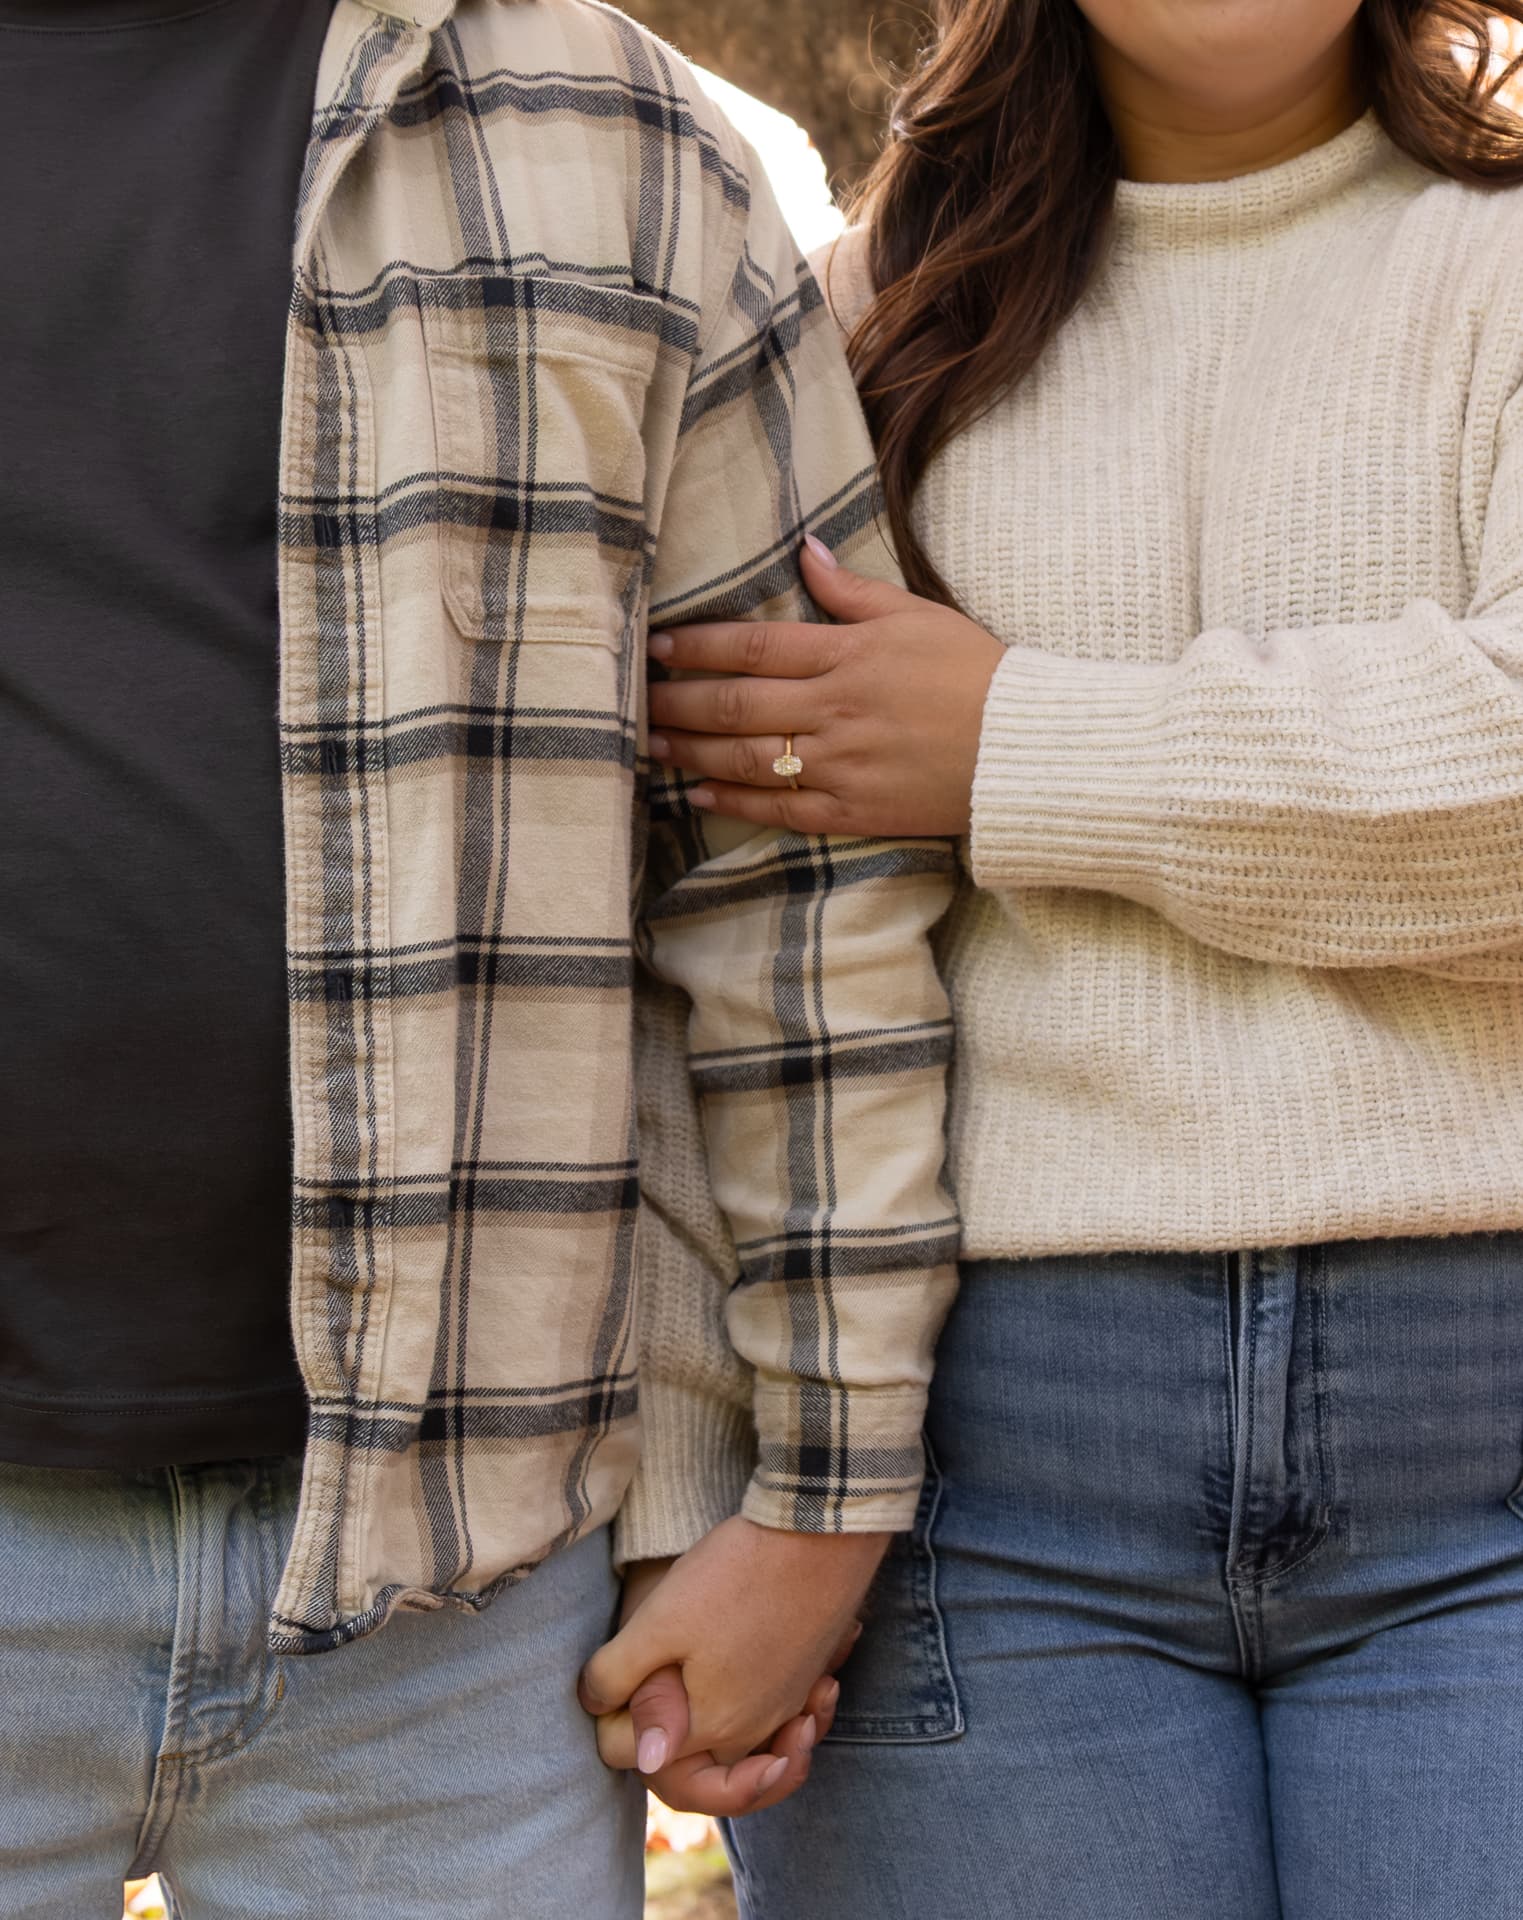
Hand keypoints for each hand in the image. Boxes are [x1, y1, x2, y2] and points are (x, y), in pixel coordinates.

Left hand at [579, 1517, 886, 1804]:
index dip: (609, 1720)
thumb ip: (620, 1674)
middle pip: (694, 1764)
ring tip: (681, 1687)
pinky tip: (728, 1666)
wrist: (820, 1538)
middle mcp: (753, 1731)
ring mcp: (787, 1706)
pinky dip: (753, 1711)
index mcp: (710, 1727)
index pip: (636, 1757)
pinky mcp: (808, 1677)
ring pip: (738, 1745)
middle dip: (661, 1740)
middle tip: (636, 1697)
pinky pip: (775, 1719)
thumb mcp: (659, 1619)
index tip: (608, 1679)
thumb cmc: (735, 1575)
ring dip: (709, 1730)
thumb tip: (596, 1709)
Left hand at [647, 536, 1004, 837]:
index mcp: (848, 655)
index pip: (754, 647)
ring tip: (651, 742)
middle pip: (737, 704)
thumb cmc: (975, 674)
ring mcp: (840, 765)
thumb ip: (852, 590)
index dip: (698, 647)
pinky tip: (698, 793)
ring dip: (692, 749)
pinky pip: (780, 808)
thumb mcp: (918, 615)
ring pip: (747, 757)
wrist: (1024, 751)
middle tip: (637, 697)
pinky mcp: (853, 811)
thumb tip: (805, 551)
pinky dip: (734, 801)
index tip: (658, 647)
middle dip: (679, 700)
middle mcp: (835, 710)